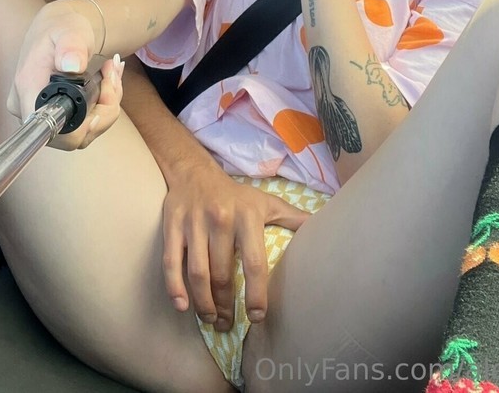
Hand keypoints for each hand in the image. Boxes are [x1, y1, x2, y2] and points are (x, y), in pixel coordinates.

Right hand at [8, 1, 123, 150]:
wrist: (60, 29)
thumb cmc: (62, 27)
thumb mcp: (69, 30)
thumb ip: (71, 46)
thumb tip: (72, 65)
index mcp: (28, 88)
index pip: (51, 128)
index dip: (80, 128)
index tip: (101, 103)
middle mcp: (30, 108)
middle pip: (73, 136)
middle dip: (103, 110)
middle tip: (112, 76)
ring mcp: (44, 115)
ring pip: (84, 132)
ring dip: (107, 105)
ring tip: (111, 72)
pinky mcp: (58, 117)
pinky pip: (87, 125)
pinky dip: (104, 106)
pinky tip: (108, 80)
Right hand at [162, 164, 309, 329]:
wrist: (194, 172)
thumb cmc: (235, 195)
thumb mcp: (266, 202)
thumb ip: (294, 217)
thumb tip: (326, 228)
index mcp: (248, 217)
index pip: (254, 262)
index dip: (256, 293)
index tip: (257, 316)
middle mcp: (221, 220)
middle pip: (223, 274)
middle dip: (226, 305)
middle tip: (227, 325)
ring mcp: (194, 223)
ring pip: (198, 272)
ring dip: (204, 302)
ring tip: (210, 319)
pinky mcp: (173, 225)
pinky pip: (172, 261)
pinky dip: (175, 287)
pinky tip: (182, 306)